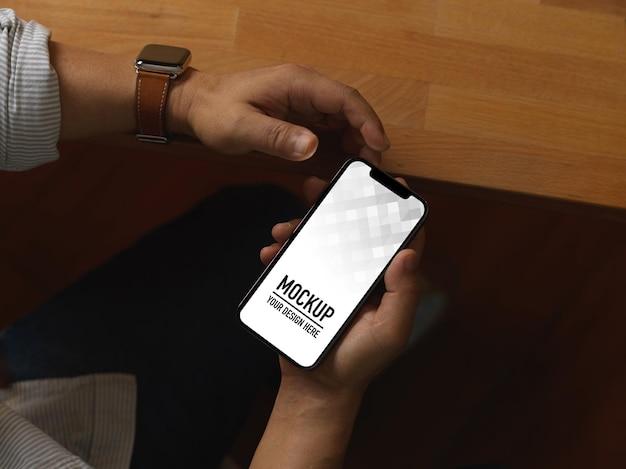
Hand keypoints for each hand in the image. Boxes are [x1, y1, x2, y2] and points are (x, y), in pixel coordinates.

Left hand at [170, 64, 389, 162]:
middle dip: (366, 135)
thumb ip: (276, 137)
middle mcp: (304, 88)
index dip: (366, 120)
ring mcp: (303, 99)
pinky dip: (343, 140)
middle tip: (371, 166)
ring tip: (362, 166)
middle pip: (349, 108)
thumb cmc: (216, 111)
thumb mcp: (242, 127)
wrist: (198, 105)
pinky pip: (330, 124)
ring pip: (343, 117)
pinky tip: (345, 158)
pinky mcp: (299, 112)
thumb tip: (311, 146)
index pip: (344, 98)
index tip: (378, 144)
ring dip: (357, 139)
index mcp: (296, 83)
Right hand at [260, 177, 424, 394]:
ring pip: (320, 236)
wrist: (317, 383)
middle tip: (320, 187)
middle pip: (353, 226)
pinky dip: (281, 248)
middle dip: (338, 202)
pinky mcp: (306, 282)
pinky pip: (295, 256)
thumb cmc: (359, 360)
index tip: (388, 182)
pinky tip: (271, 250)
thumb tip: (409, 254)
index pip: (397, 236)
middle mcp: (360, 271)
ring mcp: (331, 274)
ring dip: (302, 223)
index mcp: (385, 279)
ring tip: (284, 228)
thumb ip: (402, 295)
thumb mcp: (389, 332)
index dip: (396, 207)